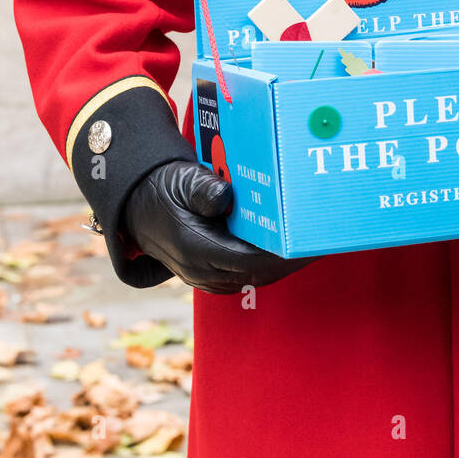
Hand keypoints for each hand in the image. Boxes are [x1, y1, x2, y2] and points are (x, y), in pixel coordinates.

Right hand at [121, 159, 313, 293]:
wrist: (136, 207)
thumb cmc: (162, 188)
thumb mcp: (181, 180)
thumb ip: (204, 189)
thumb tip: (227, 196)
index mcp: (196, 248)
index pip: (250, 259)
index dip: (282, 255)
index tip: (307, 243)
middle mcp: (201, 270)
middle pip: (258, 272)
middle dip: (291, 261)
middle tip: (322, 243)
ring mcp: (204, 277)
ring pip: (254, 277)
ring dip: (283, 264)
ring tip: (312, 245)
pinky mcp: (210, 274)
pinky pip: (246, 275)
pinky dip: (269, 264)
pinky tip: (287, 249)